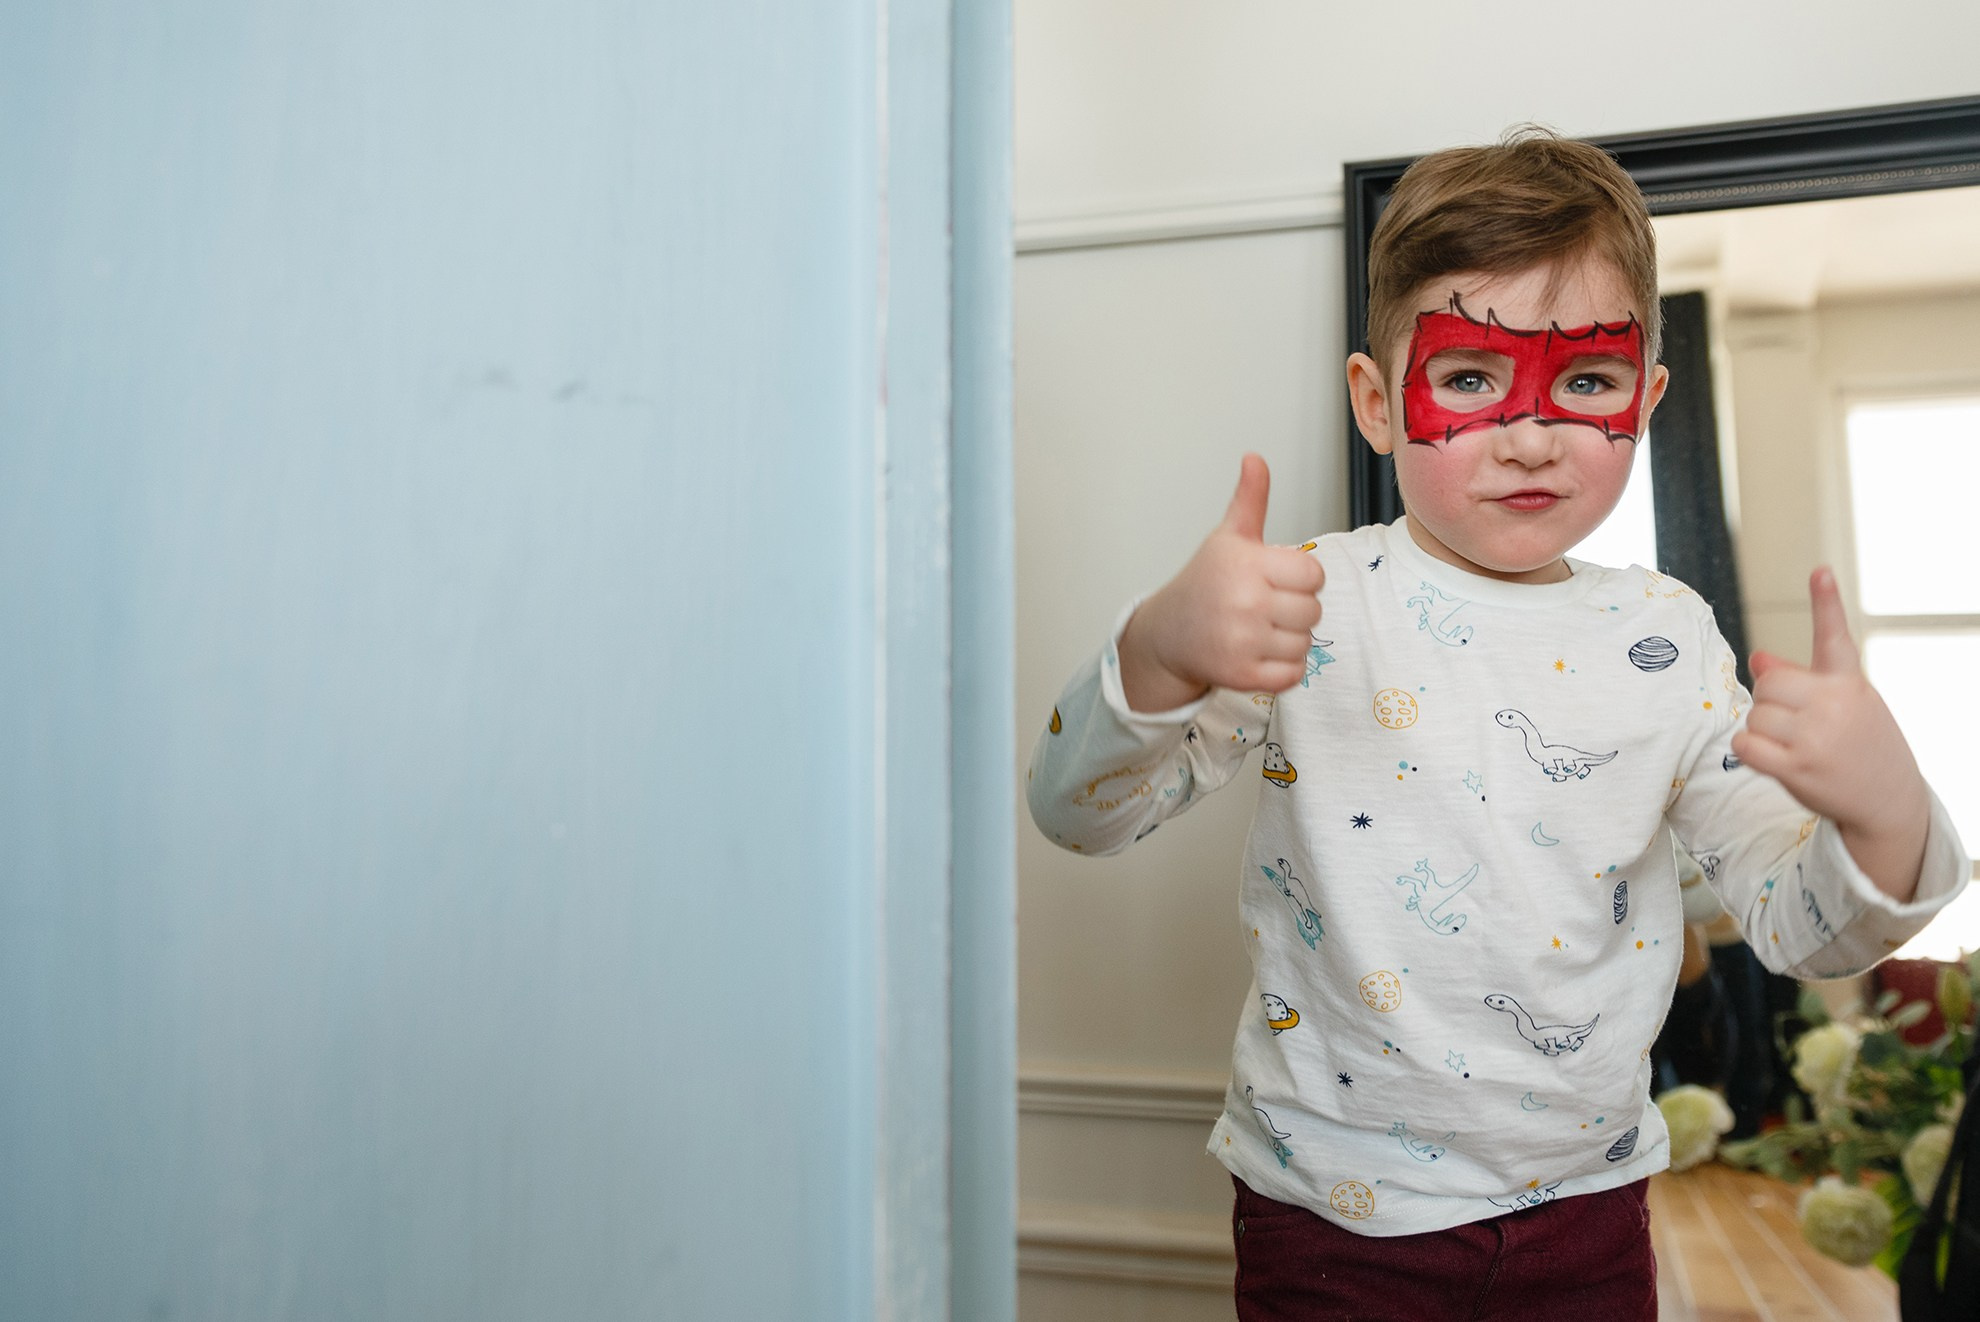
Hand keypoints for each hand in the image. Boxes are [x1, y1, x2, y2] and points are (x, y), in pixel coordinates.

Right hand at [1117, 454, 1324, 710]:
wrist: (1168, 634)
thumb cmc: (1204, 582)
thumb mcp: (1227, 538)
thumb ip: (1250, 500)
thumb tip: (1254, 458)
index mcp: (1247, 563)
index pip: (1314, 575)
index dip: (1300, 579)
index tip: (1276, 581)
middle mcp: (1245, 601)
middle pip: (1313, 610)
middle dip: (1295, 610)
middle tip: (1264, 608)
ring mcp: (1243, 641)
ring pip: (1305, 643)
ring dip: (1289, 640)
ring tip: (1259, 630)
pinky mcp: (1242, 675)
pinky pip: (1293, 674)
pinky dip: (1283, 669)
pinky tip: (1259, 653)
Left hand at [1731, 568, 1929, 898]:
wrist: (1888, 798)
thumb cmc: (1861, 742)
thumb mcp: (1845, 704)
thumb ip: (1802, 679)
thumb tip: (1757, 656)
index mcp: (1848, 682)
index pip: (1834, 636)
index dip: (1825, 602)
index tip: (1819, 571)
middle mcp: (1834, 705)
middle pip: (1768, 682)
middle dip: (1769, 699)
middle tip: (1790, 719)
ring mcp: (1816, 737)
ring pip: (1754, 714)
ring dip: (1760, 727)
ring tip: (1789, 741)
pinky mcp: (1797, 768)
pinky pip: (1745, 744)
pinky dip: (1748, 748)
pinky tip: (1769, 756)